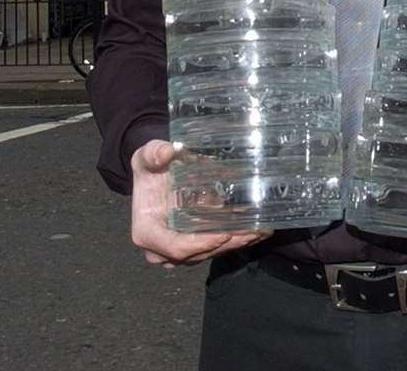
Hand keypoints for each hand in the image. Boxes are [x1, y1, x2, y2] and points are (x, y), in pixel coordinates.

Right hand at [130, 140, 269, 266]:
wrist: (153, 177)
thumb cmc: (150, 170)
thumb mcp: (146, 157)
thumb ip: (153, 153)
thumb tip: (166, 152)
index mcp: (146, 232)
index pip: (175, 247)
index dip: (201, 244)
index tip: (225, 234)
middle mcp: (160, 248)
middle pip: (197, 254)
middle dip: (227, 245)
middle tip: (254, 232)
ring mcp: (177, 250)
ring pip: (208, 253)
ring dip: (235, 244)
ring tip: (260, 232)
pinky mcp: (191, 246)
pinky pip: (213, 248)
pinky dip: (235, 240)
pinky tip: (256, 231)